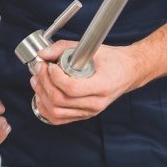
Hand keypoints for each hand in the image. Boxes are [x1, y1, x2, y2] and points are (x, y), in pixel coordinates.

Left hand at [30, 40, 145, 124]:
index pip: (72, 88)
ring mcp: (89, 111)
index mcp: (102, 86)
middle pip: (60, 101)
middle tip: (40, 68)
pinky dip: (46, 109)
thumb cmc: (114, 60)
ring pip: (57, 112)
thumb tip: (43, 53)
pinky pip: (59, 118)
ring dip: (42, 96)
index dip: (55, 77)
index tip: (49, 65)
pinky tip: (41, 96)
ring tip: (37, 80)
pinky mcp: (84, 114)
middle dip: (44, 83)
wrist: (129, 72)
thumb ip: (65, 48)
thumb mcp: (92, 49)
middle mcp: (95, 103)